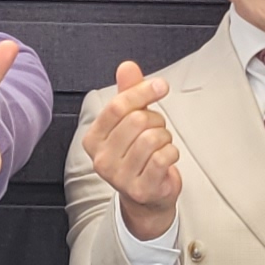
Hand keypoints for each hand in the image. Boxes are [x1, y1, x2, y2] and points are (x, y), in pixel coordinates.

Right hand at [79, 60, 183, 238]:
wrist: (145, 197)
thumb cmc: (137, 156)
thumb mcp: (129, 121)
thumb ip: (128, 93)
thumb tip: (127, 66)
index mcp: (93, 139)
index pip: (117, 107)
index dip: (143, 91)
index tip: (161, 86)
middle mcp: (101, 159)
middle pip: (137, 121)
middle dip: (156, 121)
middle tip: (156, 131)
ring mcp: (119, 177)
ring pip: (152, 138)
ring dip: (165, 138)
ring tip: (160, 146)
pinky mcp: (140, 189)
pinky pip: (163, 158)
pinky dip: (171, 153)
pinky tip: (166, 159)